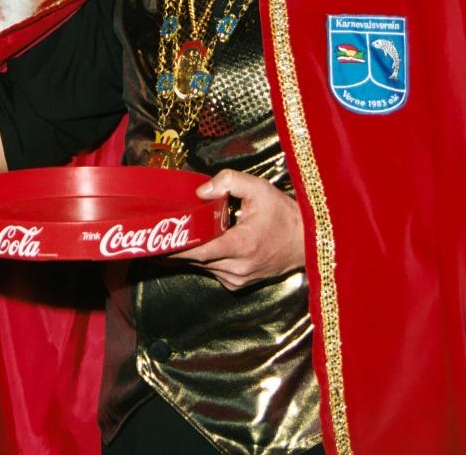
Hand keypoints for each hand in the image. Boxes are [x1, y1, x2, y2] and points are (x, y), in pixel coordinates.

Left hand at [170, 170, 304, 289]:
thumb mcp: (259, 188)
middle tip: (161, 230)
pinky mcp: (238, 284)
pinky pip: (212, 271)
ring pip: (203, 266)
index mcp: (241, 245)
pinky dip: (206, 258)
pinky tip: (206, 243)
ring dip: (193, 251)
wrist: (307, 242)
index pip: (199, 250)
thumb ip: (229, 182)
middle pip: (196, 259)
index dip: (176, 245)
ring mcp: (238, 279)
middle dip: (179, 245)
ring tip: (182, 233)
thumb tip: (201, 191)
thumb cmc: (283, 215)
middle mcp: (237, 267)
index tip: (158, 237)